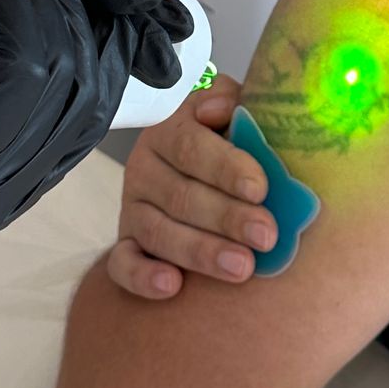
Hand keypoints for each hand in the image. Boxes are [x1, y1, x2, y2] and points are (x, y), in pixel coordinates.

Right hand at [104, 76, 279, 298]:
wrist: (199, 176)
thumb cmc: (227, 143)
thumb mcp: (230, 112)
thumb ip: (229, 101)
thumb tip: (219, 108)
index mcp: (169, 130)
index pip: (192, 147)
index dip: (226, 168)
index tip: (260, 189)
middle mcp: (144, 169)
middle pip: (181, 196)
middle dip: (227, 218)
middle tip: (266, 235)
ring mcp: (132, 209)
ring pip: (158, 232)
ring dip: (201, 252)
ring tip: (242, 268)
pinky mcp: (127, 244)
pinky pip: (122, 264)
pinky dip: (143, 277)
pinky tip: (172, 286)